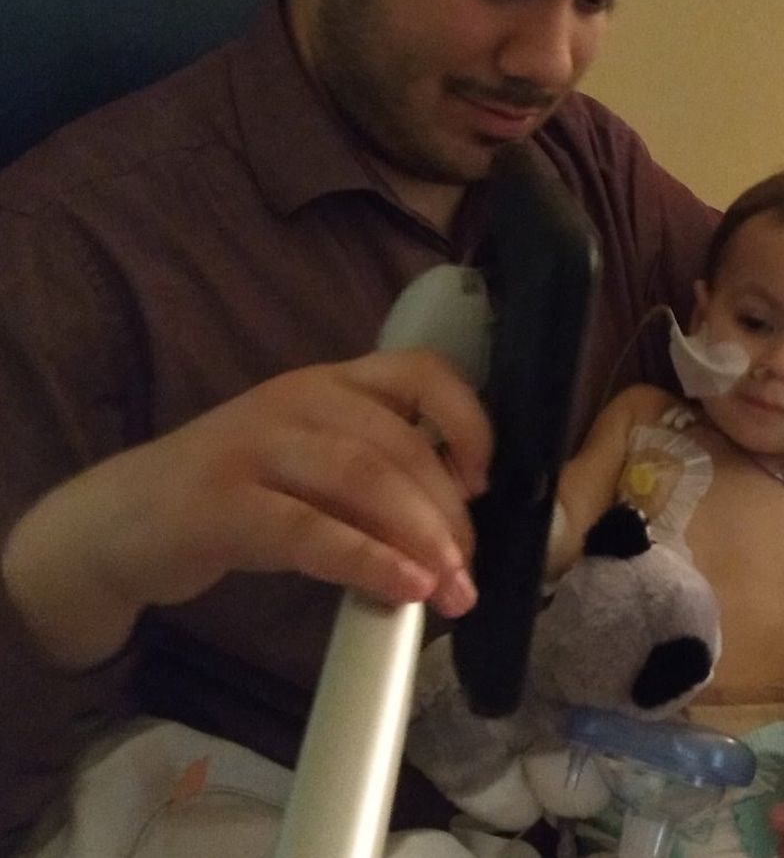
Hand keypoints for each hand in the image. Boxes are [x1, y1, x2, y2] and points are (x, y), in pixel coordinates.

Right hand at [3, 350, 491, 666]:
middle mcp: (297, 400)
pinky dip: (368, 560)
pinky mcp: (220, 502)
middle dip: (449, 514)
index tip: (485, 480)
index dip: (468, 420)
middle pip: (399, 444)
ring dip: (421, 538)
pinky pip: (309, 530)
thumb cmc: (237, 495)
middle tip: (470, 573)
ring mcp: (254, 444)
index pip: (419, 371)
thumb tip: (458, 534)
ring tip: (451, 589)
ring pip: (363, 478)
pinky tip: (404, 589)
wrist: (120, 522)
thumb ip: (377, 480)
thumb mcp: (313, 467)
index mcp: (330, 385)